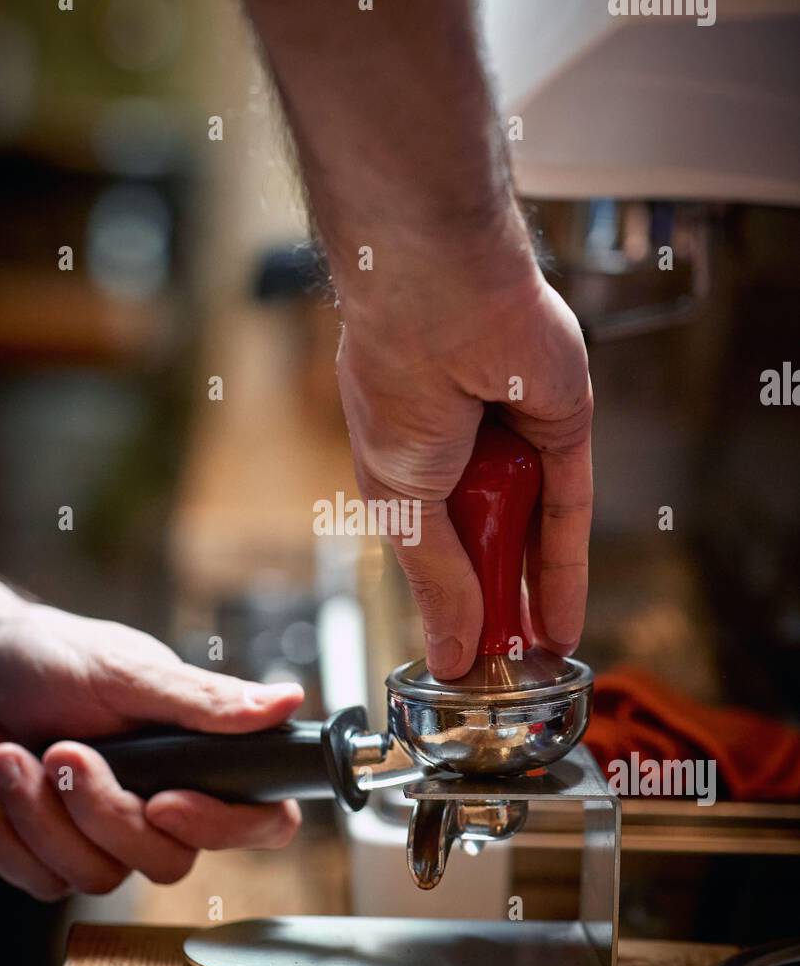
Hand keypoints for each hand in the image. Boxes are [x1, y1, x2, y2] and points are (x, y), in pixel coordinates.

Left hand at [0, 600, 302, 900]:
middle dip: (102, 811)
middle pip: (168, 861)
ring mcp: (105, 835)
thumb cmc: (51, 656)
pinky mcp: (51, 854)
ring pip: (98, 877)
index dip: (225, 828)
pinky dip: (4, 832)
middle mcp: (161, 803)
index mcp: (197, 758)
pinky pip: (41, 881)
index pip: (259, 821)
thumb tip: (287, 700)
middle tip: (65, 751)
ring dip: (41, 813)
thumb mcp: (128, 670)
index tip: (166, 801)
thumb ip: (203, 699)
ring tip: (11, 756)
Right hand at [337, 261, 592, 679]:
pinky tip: (563, 621)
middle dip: (492, 606)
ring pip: (528, 533)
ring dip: (530, 594)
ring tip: (531, 656)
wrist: (442, 298)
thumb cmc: (397, 382)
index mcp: (405, 464)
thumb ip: (436, 579)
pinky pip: (569, 510)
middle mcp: (461, 455)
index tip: (457, 657)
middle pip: (485, 545)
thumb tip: (447, 652)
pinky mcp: (562, 428)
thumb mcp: (404, 503)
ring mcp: (512, 443)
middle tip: (499, 666)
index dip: (448, 603)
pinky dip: (566, 568)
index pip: (433, 547)